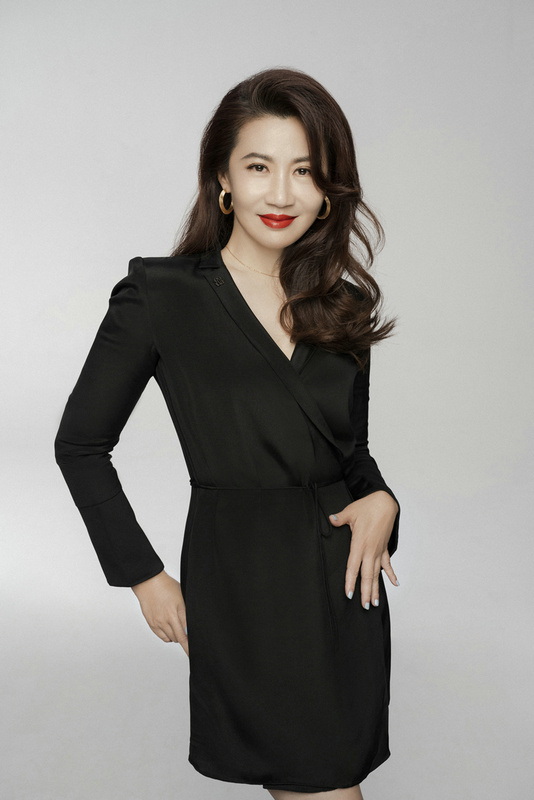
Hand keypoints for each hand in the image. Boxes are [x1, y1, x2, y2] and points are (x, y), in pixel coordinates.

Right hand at [131, 570, 188, 655]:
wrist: (148, 582)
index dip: (191, 643)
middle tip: (189, 641)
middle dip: (186, 641)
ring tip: (178, 629)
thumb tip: (190, 625)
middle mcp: (168, 618)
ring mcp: (159, 622)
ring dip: (177, 637)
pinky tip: (170, 630)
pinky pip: (163, 637)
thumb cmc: (166, 586)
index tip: (194, 649)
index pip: (187, 633)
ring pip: (172, 639)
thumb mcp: (182, 596)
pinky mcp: (152, 623)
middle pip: (180, 638)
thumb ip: (185, 612)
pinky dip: (168, 636)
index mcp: (178, 610)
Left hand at [329, 490, 398, 609]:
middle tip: (365, 606)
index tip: (349, 594)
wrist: (385, 502)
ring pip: (377, 573)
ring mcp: (378, 550)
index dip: (351, 581)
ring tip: (375, 602)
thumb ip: (340, 518)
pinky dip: (391, 574)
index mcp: (359, 544)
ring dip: (376, 588)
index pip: (353, 567)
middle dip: (366, 592)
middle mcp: (370, 550)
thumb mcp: (351, 511)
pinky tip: (395, 584)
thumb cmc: (367, 506)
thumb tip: (331, 519)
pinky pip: (387, 563)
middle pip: (367, 575)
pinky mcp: (384, 547)